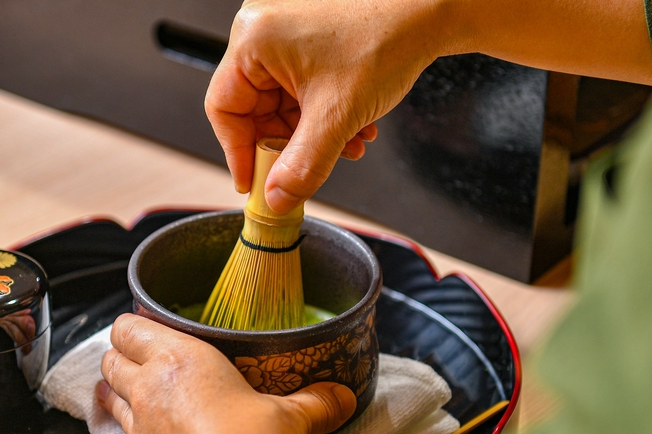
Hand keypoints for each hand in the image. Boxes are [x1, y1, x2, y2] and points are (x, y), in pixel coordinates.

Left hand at [97, 313, 356, 433]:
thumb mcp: (289, 416)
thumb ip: (312, 402)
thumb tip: (340, 397)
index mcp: (179, 361)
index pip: (130, 328)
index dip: (132, 325)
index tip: (142, 325)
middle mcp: (151, 392)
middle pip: (111, 360)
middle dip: (120, 356)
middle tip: (138, 357)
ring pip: (110, 400)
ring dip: (117, 393)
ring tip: (132, 392)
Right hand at [205, 0, 451, 212]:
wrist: (428, 13)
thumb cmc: (385, 38)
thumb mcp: (336, 116)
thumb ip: (302, 166)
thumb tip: (277, 198)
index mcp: (253, 39)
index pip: (223, 108)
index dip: (237, 152)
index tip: (254, 182)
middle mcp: (262, 31)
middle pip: (254, 109)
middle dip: (289, 144)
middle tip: (308, 167)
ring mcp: (285, 33)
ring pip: (282, 103)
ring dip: (312, 133)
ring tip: (346, 144)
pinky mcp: (307, 39)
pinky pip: (300, 89)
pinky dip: (323, 114)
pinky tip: (352, 126)